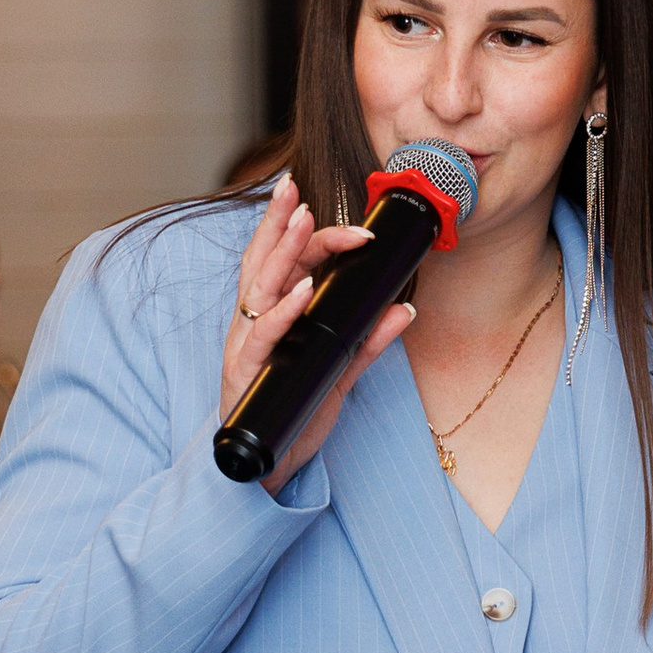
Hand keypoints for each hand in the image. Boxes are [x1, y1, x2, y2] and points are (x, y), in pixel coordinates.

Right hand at [221, 171, 411, 490]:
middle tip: (294, 189)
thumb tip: (405, 309)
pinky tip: (304, 289)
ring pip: (260, 287)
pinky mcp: (247, 371)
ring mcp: (247, 343)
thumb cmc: (293, 410)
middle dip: (278, 222)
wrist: (265, 463)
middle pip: (264, 260)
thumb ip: (369, 339)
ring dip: (282, 252)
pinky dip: (284, 310)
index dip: (296, 228)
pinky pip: (264, 333)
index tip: (313, 200)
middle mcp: (254, 321)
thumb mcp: (338, 370)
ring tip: (303, 222)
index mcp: (272, 314)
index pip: (283, 260)